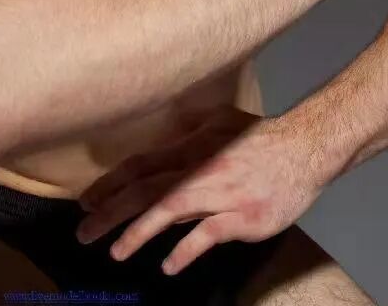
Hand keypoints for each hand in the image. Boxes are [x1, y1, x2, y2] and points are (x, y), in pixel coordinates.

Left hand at [74, 106, 322, 277]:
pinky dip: (185, 251)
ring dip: (137, 232)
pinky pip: (206, 235)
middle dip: (110, 211)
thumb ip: (189, 132)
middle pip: (146, 189)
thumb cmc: (261, 136)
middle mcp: (200, 168)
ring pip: (169, 210)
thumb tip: (164, 141)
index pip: (141, 165)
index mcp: (191, 147)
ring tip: (115, 251)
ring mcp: (220, 193)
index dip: (111, 183)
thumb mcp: (219, 121)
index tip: (87, 201)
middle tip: (84, 231)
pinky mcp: (240, 217)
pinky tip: (168, 266)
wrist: (304, 149)